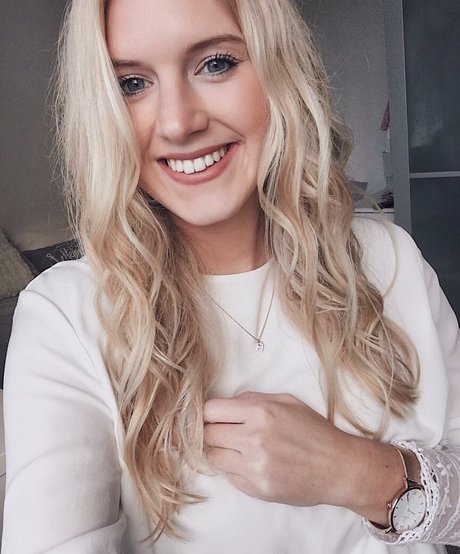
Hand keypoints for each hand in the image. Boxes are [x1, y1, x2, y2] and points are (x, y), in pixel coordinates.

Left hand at [203, 391, 351, 506]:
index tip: (213, 416)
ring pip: (213, 457)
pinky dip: (234, 470)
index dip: (208, 413)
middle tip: (223, 433)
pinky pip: (229, 477)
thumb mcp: (286, 402)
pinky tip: (251, 464)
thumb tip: (226, 403)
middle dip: (212, 432)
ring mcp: (254, 466)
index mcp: (261, 412)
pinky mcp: (257, 489)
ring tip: (236, 449)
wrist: (339, 467)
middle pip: (208, 434)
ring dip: (220, 452)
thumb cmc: (314, 431)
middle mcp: (254, 438)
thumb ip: (253, 399)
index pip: (211, 410)